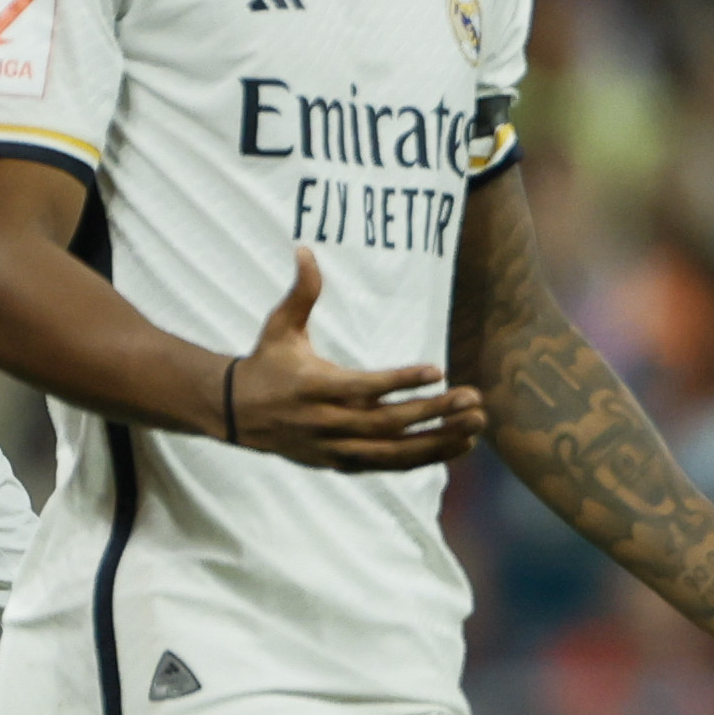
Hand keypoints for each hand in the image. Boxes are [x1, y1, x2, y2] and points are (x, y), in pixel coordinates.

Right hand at [225, 246, 485, 471]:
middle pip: (388, 423)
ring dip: (439, 440)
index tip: (438, 370)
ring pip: (395, 452)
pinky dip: (425, 458)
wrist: (237, 415)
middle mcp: (327, 423)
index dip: (400, 381)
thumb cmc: (267, 363)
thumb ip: (301, 291)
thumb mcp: (279, 326)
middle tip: (473, 399)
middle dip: (434, 413)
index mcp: (314, 387)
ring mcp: (337, 448)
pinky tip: (459, 445)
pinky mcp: (343, 464)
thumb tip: (305, 249)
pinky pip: (390, 465)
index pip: (364, 388)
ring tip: (476, 425)